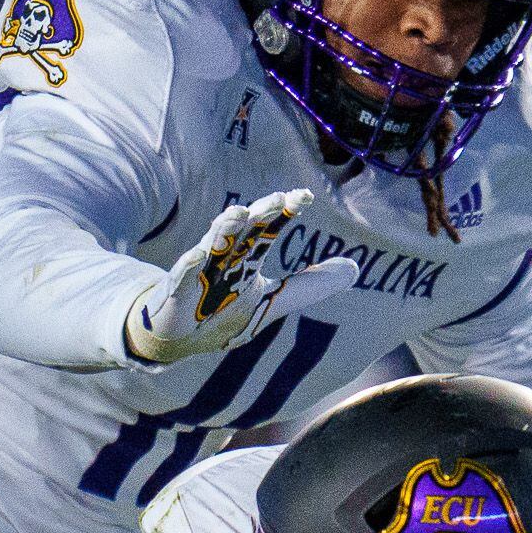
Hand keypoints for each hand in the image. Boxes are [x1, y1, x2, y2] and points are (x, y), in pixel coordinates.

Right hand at [124, 189, 359, 365]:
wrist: (179, 336)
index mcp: (247, 259)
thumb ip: (311, 285)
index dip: (285, 213)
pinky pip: (182, 277)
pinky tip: (197, 255)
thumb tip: (355, 268)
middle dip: (260, 214)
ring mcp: (198, 274)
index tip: (306, 195)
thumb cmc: (225, 311)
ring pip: (213, 246)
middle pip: (244, 232)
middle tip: (279, 198)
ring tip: (238, 213)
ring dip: (224, 229)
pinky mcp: (176, 294)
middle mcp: (224, 260)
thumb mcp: (274, 302)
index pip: (269, 230)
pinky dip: (189, 266)